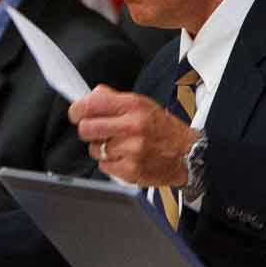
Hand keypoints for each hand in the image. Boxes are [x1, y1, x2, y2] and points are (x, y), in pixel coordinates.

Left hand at [70, 85, 195, 186]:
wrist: (188, 154)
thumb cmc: (164, 129)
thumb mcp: (143, 105)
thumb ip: (114, 99)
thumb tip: (89, 96)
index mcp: (134, 106)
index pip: (92, 104)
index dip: (78, 110)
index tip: (77, 113)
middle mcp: (133, 126)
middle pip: (86, 129)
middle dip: (88, 130)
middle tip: (99, 131)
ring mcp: (132, 150)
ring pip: (94, 149)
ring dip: (102, 148)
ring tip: (120, 145)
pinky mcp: (130, 170)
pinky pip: (103, 165)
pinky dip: (111, 163)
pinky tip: (126, 157)